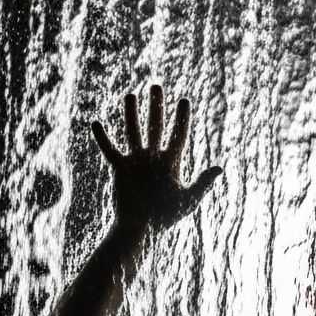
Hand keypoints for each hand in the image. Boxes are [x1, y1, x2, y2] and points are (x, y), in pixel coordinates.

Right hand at [91, 84, 222, 233]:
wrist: (142, 228)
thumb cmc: (166, 216)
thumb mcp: (188, 198)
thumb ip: (202, 182)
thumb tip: (220, 167)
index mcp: (171, 163)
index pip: (178, 135)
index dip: (181, 119)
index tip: (184, 101)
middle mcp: (153, 158)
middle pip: (155, 127)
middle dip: (156, 107)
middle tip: (156, 86)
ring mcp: (136, 162)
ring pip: (133, 132)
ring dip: (132, 114)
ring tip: (130, 95)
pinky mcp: (120, 169)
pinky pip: (110, 150)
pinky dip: (103, 138)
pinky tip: (96, 123)